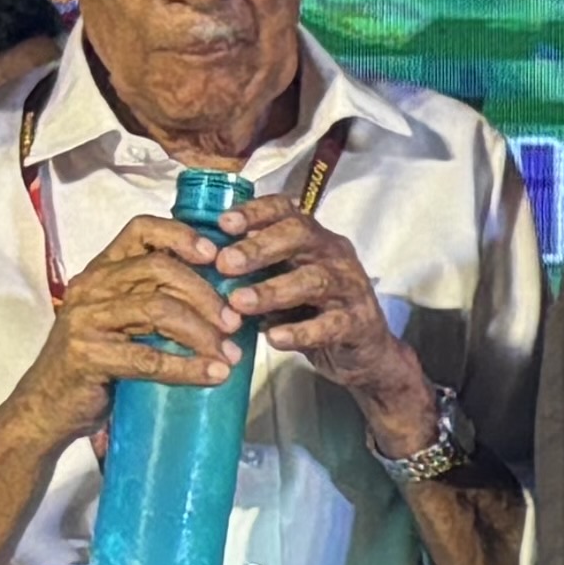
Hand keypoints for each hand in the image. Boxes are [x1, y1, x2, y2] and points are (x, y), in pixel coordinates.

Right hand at [3, 212, 242, 432]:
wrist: (48, 405)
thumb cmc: (98, 363)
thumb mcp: (124, 321)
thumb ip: (157, 300)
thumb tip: (226, 303)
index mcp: (102, 271)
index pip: (141, 230)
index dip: (181, 235)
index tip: (215, 255)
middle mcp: (92, 286)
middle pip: (159, 268)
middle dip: (206, 294)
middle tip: (235, 321)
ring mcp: (86, 319)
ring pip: (158, 309)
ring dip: (203, 332)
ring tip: (230, 354)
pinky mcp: (87, 354)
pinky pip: (148, 357)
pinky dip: (188, 367)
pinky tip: (213, 375)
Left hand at [215, 195, 438, 448]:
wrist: (363, 354)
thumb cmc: (313, 312)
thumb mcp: (283, 282)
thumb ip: (254, 271)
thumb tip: (199, 260)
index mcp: (313, 239)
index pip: (287, 211)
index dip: (256, 212)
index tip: (223, 223)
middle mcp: (334, 255)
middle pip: (301, 236)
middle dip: (259, 247)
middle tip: (224, 262)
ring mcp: (350, 288)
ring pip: (314, 279)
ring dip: (272, 290)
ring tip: (239, 302)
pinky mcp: (358, 323)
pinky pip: (330, 324)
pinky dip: (300, 332)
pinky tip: (274, 338)